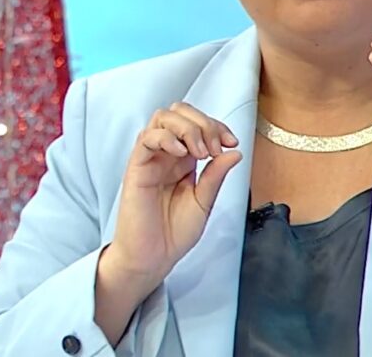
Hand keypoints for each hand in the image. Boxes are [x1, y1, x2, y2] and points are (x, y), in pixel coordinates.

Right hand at [101, 102, 241, 298]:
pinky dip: (166, 138)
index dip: (217, 126)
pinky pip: (146, 138)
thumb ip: (216, 175)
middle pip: (180, 112)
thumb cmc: (174, 233)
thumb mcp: (205, 201)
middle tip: (215, 147)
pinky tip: (182, 154)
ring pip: (163, 118)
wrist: (153, 259)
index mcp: (184, 159)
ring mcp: (150, 158)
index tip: (231, 142)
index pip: (198, 123)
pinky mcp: (136, 167)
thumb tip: (235, 152)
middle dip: (203, 123)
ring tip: (200, 152)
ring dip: (187, 128)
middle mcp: (166, 153)